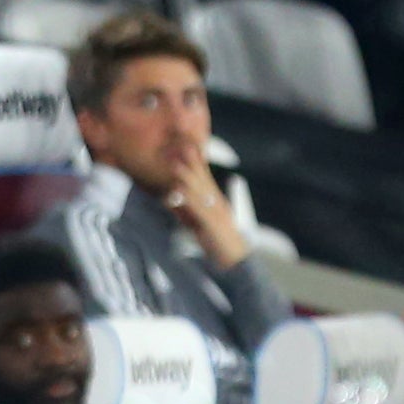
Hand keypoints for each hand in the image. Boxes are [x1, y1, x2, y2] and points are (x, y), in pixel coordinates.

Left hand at [162, 150, 251, 268]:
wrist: (234, 258)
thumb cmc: (216, 240)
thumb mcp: (199, 221)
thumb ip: (186, 209)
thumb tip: (168, 197)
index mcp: (214, 199)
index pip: (204, 176)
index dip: (195, 160)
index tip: (185, 145)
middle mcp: (216, 202)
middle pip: (202, 178)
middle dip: (190, 163)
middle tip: (178, 147)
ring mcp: (215, 212)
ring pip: (199, 191)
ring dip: (186, 178)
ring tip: (174, 166)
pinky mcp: (211, 224)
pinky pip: (198, 211)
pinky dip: (187, 202)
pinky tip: (176, 195)